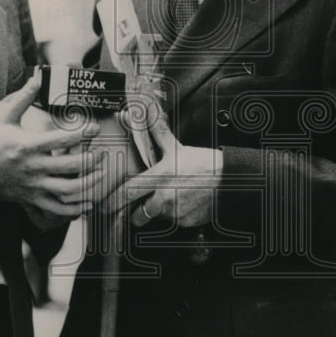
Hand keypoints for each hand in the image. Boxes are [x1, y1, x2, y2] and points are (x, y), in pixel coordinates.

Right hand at [0, 76, 101, 217]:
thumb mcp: (3, 118)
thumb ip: (22, 98)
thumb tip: (36, 78)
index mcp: (27, 146)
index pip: (61, 139)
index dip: (83, 133)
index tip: (95, 128)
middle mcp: (33, 167)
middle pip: (70, 166)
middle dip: (91, 160)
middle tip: (102, 153)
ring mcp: (33, 185)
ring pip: (68, 190)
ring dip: (89, 184)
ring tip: (101, 175)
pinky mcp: (31, 199)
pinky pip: (56, 209)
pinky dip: (74, 209)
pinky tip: (87, 204)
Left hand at [103, 114, 221, 227]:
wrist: (230, 180)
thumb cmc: (202, 163)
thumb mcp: (176, 147)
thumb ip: (156, 132)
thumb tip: (140, 112)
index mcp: (159, 178)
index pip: (128, 193)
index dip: (113, 201)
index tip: (105, 206)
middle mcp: (165, 198)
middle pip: (138, 216)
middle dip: (134, 214)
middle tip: (135, 208)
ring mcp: (176, 214)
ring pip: (156, 219)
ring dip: (157, 213)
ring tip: (167, 199)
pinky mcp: (186, 223)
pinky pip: (173, 224)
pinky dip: (174, 216)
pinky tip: (182, 204)